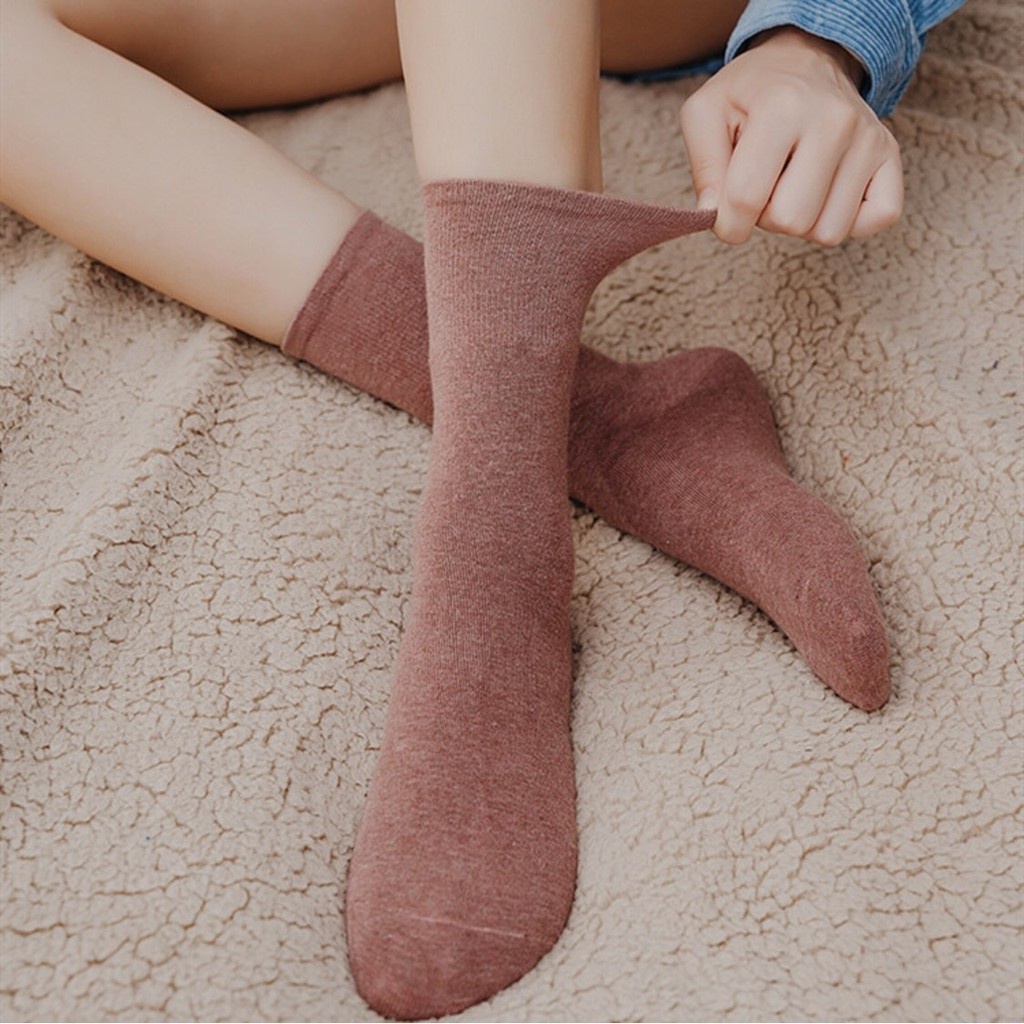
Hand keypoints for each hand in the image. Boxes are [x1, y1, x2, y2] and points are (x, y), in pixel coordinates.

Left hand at [680, 27, 903, 245]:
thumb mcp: (706, 115)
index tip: (726, 212)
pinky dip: (847, 219)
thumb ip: (703, 168)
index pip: (746, 199)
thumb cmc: (750, 97)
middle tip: (766, 185)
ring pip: (829, 231)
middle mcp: (835, 121)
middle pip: (791, 221)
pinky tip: (826, 192)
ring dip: (803, 222)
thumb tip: (716, 216)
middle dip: (767, 218)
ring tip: (794, 183)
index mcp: (782, 107)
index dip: (728, 222)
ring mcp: (869, 139)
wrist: (804, 61)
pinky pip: (877, 218)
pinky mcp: (890, 157)